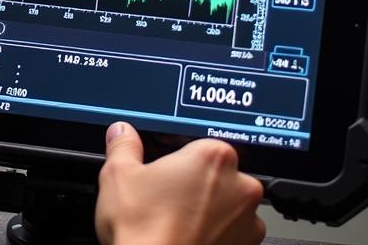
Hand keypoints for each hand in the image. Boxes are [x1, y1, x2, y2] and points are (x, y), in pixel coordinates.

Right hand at [95, 122, 264, 244]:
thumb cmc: (143, 230)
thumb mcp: (118, 175)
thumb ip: (124, 146)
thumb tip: (121, 133)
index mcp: (212, 157)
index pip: (200, 147)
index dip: (180, 162)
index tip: (165, 174)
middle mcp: (240, 187)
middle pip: (220, 176)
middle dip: (198, 185)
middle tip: (167, 200)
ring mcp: (249, 224)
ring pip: (230, 207)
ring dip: (211, 213)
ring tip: (177, 224)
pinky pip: (236, 237)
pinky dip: (218, 238)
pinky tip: (189, 240)